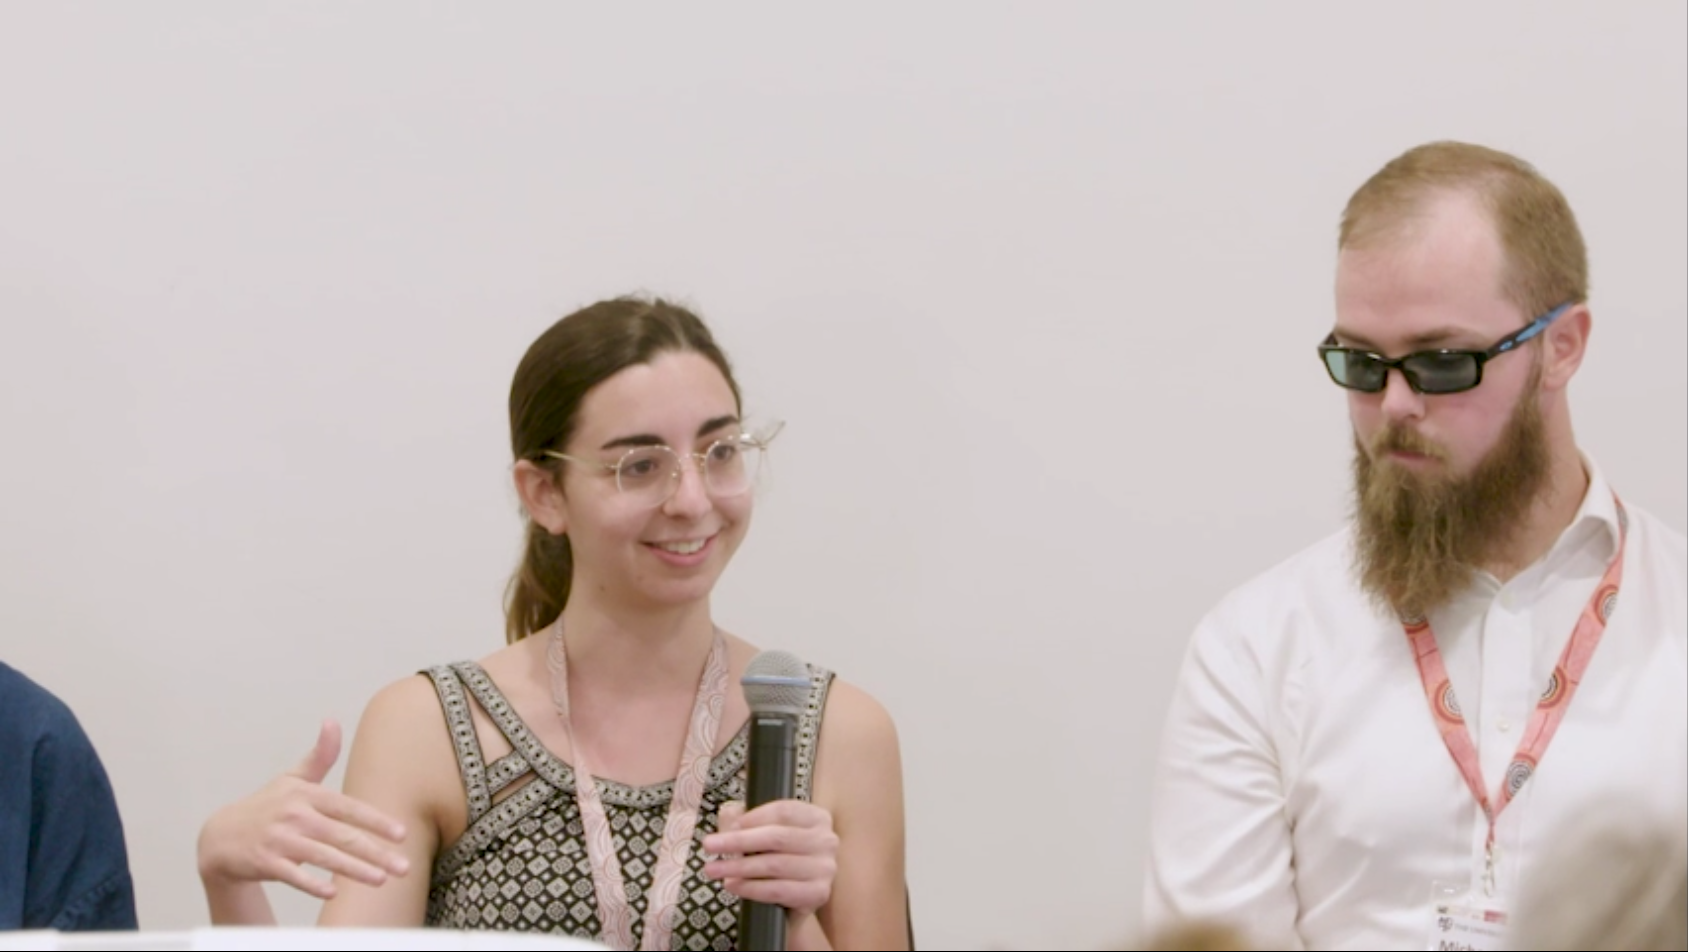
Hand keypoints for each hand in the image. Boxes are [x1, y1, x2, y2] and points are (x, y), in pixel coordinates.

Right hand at [197, 718, 409, 898]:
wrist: (220, 836)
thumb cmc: (265, 806)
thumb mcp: (292, 778)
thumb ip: (319, 755)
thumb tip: (332, 721)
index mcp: (307, 795)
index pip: (348, 808)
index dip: (376, 821)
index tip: (401, 834)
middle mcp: (295, 815)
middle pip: (342, 836)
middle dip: (375, 852)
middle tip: (402, 867)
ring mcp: (279, 839)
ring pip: (323, 856)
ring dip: (354, 869)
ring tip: (380, 879)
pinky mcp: (265, 862)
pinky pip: (293, 875)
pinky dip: (312, 884)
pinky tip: (333, 893)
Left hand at [701, 799, 838, 913]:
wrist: (797, 900)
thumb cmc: (780, 859)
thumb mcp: (767, 835)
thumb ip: (748, 821)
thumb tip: (728, 814)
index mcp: (818, 817)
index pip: (784, 811)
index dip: (754, 817)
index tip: (729, 824)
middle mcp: (827, 840)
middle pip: (777, 837)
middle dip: (738, 841)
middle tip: (708, 845)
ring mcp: (825, 868)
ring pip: (774, 865)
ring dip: (738, 867)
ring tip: (713, 869)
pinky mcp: (817, 894)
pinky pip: (777, 890)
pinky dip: (751, 888)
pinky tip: (732, 885)